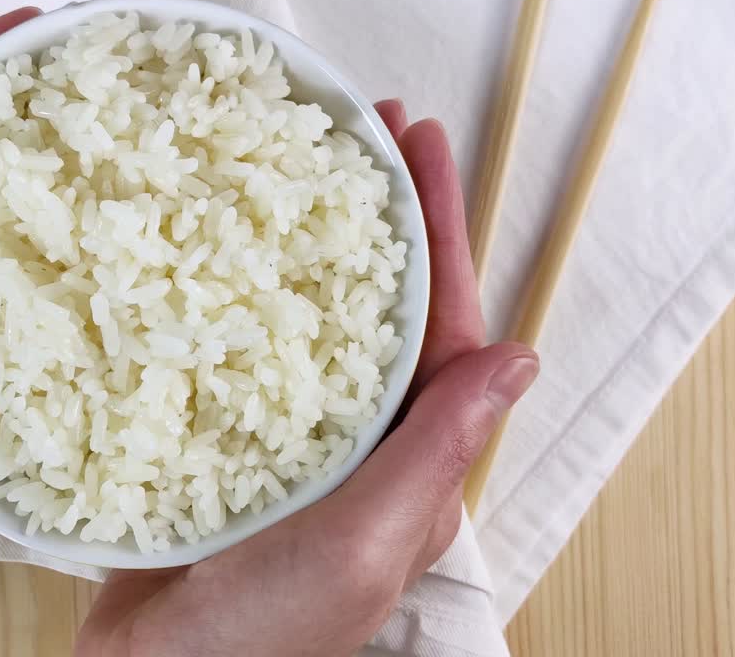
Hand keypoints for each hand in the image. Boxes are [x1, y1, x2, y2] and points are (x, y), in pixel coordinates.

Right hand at [75, 103, 538, 656]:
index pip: (440, 323)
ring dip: (313, 239)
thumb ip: (433, 454)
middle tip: (364, 128)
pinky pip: (242, 348)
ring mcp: (288, 436)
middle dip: (380, 214)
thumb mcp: (363, 544)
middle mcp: (355, 439)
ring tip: (299, 165)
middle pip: (380, 303)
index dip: (437, 229)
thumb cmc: (261, 637)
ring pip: (313, 315)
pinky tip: (215, 248)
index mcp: (404, 459)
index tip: (420, 146)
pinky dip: (238, 290)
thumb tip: (519, 360)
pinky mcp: (223, 439)